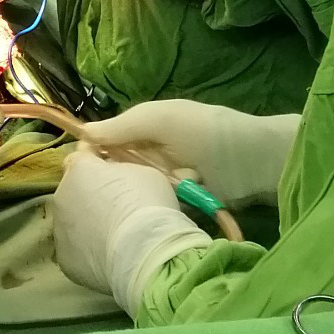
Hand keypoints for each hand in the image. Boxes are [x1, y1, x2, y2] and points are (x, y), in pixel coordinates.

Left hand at [51, 150, 204, 313]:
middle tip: (115, 208)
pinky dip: (88, 251)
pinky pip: (76, 250)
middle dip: (89, 196)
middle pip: (73, 191)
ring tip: (113, 237)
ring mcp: (59, 230)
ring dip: (86, 224)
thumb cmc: (148, 204)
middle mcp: (61, 196)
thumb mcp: (143, 171)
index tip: (108, 173)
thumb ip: (120, 171)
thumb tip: (114, 178)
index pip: (78, 158)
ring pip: (71, 222)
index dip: (93, 165)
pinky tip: (109, 256)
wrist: (144, 252)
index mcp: (79, 169)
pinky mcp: (65, 259)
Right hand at [77, 99, 298, 207]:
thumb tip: (82, 134)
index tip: (77, 173)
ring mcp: (167, 180)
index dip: (92, 155)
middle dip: (113, 182)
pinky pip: (157, 205)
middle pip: (118, 170)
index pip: (107, 142)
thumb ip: (123, 126)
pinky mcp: (181, 202)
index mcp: (145, 128)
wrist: (255, 162)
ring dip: (136, 196)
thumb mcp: (161, 118)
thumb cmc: (206, 131)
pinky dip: (155, 208)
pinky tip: (148, 214)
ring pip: (136, 191)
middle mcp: (152, 153)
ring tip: (126, 208)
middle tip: (101, 197)